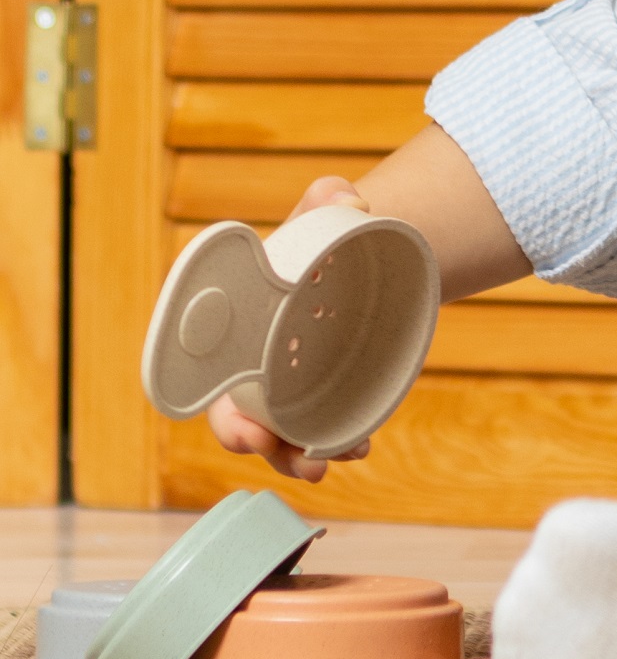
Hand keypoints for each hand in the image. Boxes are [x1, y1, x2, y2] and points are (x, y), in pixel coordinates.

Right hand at [203, 174, 376, 483]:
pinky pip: (324, 431)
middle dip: (258, 445)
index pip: (214, 382)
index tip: (242, 430)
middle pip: (243, 422)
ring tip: (328, 462)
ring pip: (284, 437)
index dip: (224, 414)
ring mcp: (291, 388)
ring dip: (298, 458)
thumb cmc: (313, 245)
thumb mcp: (314, 219)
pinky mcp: (327, 396)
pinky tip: (358, 448)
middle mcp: (256, 369)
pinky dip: (338, 444)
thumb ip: (324, 201)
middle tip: (280, 451)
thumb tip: (347, 196)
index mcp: (239, 332)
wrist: (354, 259)